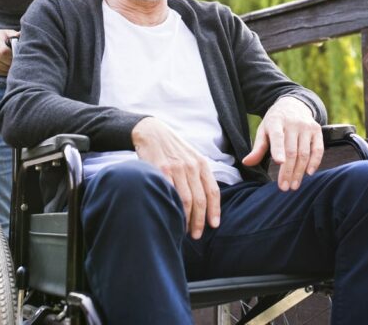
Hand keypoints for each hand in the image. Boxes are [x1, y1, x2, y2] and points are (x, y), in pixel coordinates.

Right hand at [0, 29, 19, 75]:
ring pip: (3, 68)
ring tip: (15, 63)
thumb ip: (13, 34)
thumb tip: (20, 34)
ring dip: (11, 67)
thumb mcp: (4, 33)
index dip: (13, 55)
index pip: (5, 52)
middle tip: (20, 60)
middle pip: (5, 61)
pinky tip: (8, 66)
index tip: (18, 54)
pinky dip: (6, 71)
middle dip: (14, 62)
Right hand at [132, 117, 220, 238]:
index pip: (213, 191)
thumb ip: (199, 174)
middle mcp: (191, 166)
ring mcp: (176, 169)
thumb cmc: (172, 148)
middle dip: (200, 221)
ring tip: (184, 230)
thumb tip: (206, 199)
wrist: (152, 132)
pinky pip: (169, 194)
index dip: (215, 210)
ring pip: (186, 200)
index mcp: (201, 163)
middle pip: (200, 200)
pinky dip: (172, 208)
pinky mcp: (161, 171)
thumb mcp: (191, 156)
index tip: (214, 225)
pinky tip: (171, 217)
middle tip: (197, 235)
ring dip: (187, 219)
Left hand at [242, 97, 322, 190]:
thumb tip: (247, 163)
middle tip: (284, 187)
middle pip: (292, 151)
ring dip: (299, 171)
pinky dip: (315, 162)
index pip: (278, 137)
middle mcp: (293, 123)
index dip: (278, 150)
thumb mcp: (263, 130)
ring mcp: (306, 127)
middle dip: (288, 171)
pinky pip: (318, 149)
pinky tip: (309, 173)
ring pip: (304, 153)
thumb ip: (258, 147)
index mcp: (276, 122)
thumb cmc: (275, 122)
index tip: (279, 163)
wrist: (293, 104)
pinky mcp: (317, 130)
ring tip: (294, 185)